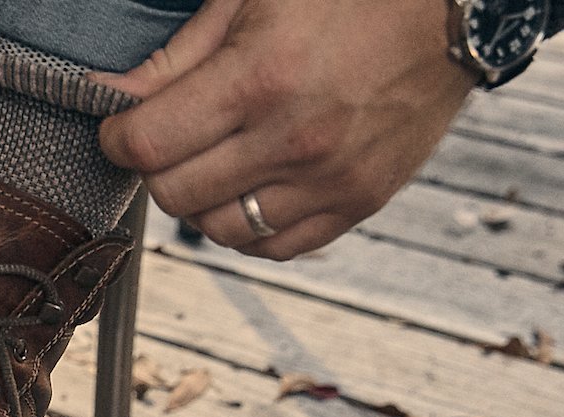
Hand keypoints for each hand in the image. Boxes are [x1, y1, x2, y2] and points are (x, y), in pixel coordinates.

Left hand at [96, 0, 477, 259]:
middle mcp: (296, 139)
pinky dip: (249, 226)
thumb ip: (175, 58)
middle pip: (176, 194)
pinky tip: (250, 187)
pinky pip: (276, 246)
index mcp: (261, 79)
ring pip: (220, 229)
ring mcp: (332, 179)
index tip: (122, 126)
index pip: (148, 145)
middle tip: (170, 138)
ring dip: (201, 201)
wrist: (451, 11)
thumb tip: (112, 98)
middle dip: (156, 167)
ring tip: (213, 162)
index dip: (118, 138)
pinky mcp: (361, 201)